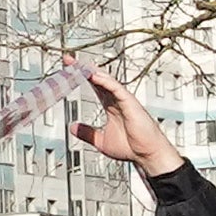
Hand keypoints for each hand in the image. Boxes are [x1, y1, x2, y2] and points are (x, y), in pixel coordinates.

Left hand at [73, 65, 187, 178]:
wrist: (147, 155)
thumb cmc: (132, 148)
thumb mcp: (101, 141)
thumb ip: (87, 133)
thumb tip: (72, 127)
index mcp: (110, 106)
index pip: (94, 86)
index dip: (81, 77)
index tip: (68, 69)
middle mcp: (117, 100)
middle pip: (99, 79)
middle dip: (83, 69)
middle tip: (68, 60)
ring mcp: (124, 100)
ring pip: (107, 80)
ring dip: (92, 72)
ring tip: (78, 64)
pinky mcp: (131, 103)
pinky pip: (117, 88)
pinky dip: (106, 81)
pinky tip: (94, 76)